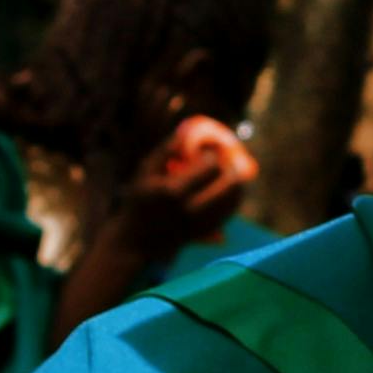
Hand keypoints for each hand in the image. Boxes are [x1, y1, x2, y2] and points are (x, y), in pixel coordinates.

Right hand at [117, 115, 257, 255]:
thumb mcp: (145, 171)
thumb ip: (165, 150)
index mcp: (172, 191)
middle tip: (227, 159)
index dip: (215, 153)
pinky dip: (234, 198)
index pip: (210, 166)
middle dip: (232, 167)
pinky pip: (229, 213)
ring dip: (236, 182)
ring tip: (230, 171)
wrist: (136, 240)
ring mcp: (200, 223)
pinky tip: (228, 189)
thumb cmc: (139, 200)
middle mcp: (189, 209)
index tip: (211, 149)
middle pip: (229, 184)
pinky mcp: (206, 233)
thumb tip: (186, 132)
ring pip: (233, 200)